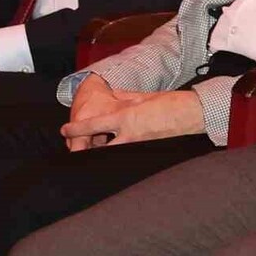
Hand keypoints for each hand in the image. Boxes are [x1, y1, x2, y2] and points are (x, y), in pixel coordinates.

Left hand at [61, 82, 203, 150]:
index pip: (93, 125)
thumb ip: (122, 99)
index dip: (75, 129)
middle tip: (75, 153)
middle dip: (85, 151)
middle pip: (98, 149)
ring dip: (102, 155)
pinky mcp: (146, 153)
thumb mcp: (141, 97)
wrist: (191, 114)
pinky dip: (119, 157)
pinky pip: (126, 157)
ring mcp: (138, 146)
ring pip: (111, 156)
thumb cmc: (168, 102)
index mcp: (124, 117)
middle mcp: (128, 135)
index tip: (65, 130)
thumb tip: (109, 99)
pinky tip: (115, 158)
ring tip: (94, 156)